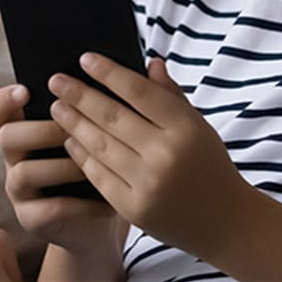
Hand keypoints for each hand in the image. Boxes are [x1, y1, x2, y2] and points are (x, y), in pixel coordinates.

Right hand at [0, 83, 125, 259]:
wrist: (115, 209)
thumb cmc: (112, 160)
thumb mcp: (115, 127)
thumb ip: (127, 97)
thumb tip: (153, 65)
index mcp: (29, 124)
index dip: (2, 99)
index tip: (25, 90)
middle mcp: (17, 154)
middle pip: (8, 135)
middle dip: (42, 129)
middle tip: (72, 126)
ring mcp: (20, 188)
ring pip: (24, 172)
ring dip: (62, 166)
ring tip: (96, 165)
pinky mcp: (33, 217)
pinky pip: (49, 208)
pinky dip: (79, 204)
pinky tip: (106, 202)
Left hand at [49, 54, 255, 259]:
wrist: (226, 223)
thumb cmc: (210, 166)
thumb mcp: (199, 127)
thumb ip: (172, 95)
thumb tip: (151, 62)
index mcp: (186, 128)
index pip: (139, 91)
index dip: (109, 73)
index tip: (85, 59)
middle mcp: (166, 155)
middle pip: (112, 117)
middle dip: (79, 95)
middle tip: (56, 80)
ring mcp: (148, 184)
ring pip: (100, 146)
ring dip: (73, 123)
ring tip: (57, 106)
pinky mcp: (134, 209)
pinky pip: (98, 175)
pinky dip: (81, 155)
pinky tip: (70, 139)